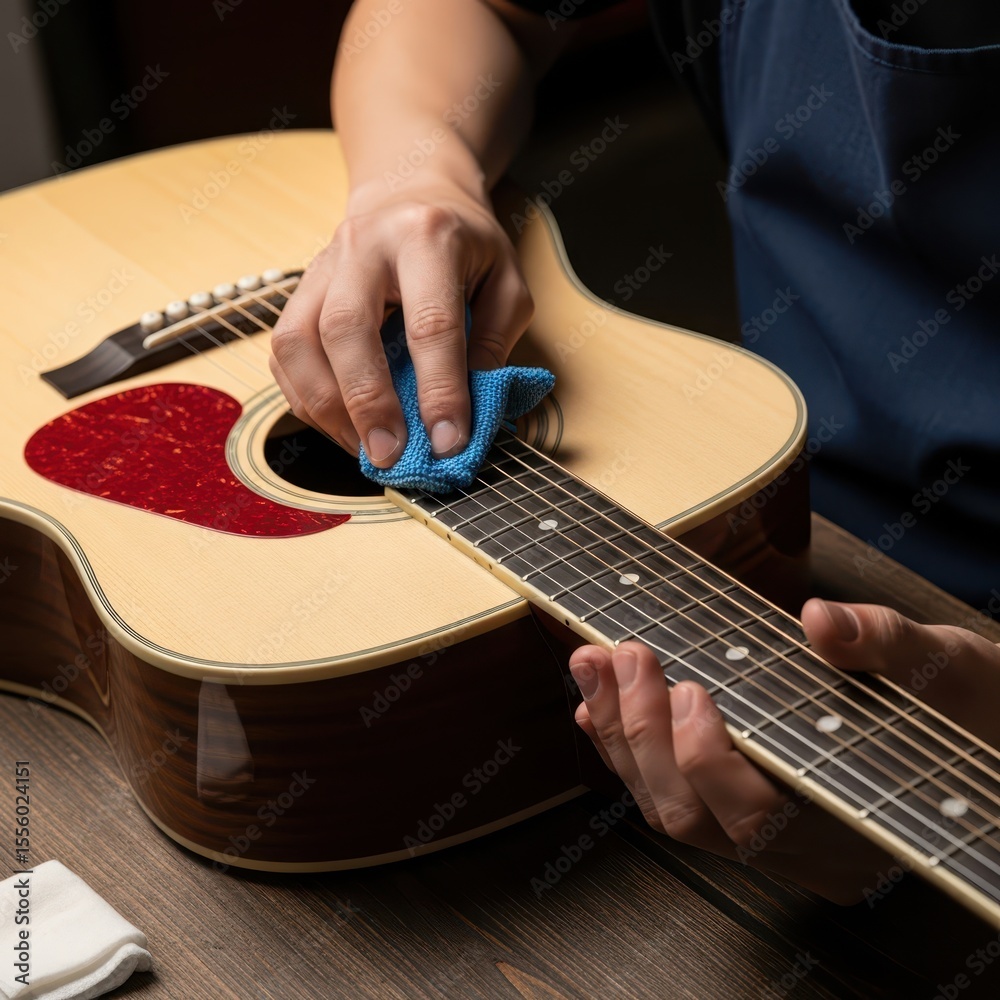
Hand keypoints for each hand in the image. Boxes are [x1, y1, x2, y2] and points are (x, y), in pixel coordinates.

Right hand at [269, 180, 532, 465]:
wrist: (410, 190)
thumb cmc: (465, 243)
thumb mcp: (506, 279)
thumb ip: (496, 340)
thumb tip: (472, 408)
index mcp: (426, 237)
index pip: (430, 324)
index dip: (440, 390)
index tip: (450, 442)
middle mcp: (364, 246)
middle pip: (345, 328)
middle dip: (367, 402)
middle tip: (389, 456)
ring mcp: (321, 266)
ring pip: (298, 341)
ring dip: (327, 407)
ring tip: (364, 450)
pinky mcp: (298, 290)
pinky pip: (283, 352)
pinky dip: (305, 399)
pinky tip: (339, 427)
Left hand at [569, 598, 999, 902]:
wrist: (977, 730)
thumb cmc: (966, 708)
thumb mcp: (943, 666)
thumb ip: (882, 645)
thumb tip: (820, 622)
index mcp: (854, 825)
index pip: (759, 819)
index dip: (709, 758)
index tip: (690, 687)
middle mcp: (802, 849)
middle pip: (692, 817)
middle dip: (644, 732)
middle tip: (623, 654)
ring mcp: (768, 837)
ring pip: (668, 810)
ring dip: (622, 735)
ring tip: (594, 665)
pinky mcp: (743, 809)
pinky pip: (670, 796)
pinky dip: (628, 750)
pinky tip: (599, 708)